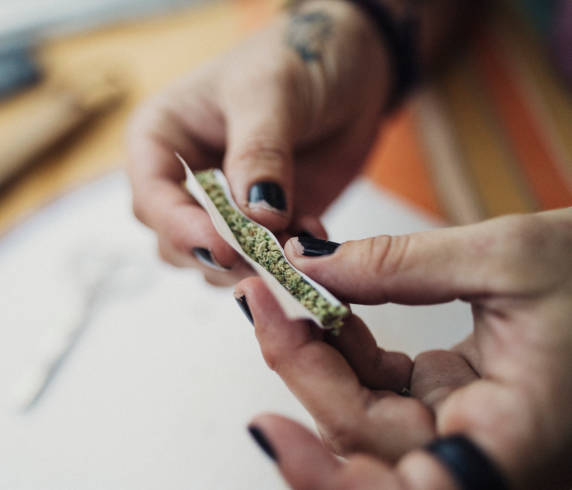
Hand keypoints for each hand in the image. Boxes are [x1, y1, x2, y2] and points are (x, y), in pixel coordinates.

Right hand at [127, 0, 390, 285]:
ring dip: (256, 265)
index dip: (181, 228)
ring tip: (297, 240)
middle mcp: (187, 180)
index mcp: (163, 139)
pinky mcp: (267, 225)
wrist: (351, 70)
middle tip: (266, 256)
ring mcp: (227, 207)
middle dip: (220, 255)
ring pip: (219, 262)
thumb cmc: (297, 60)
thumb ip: (259, 153)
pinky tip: (314, 236)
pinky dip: (287, 261)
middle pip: (178, 242)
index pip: (152, 197)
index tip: (225, 245)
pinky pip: (266, 260)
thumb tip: (256, 215)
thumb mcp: (272, 93)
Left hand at [235, 208, 571, 488]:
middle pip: (360, 436)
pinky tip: (322, 299)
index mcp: (511, 442)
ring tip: (281, 290)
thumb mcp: (509, 256)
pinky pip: (375, 383)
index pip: (404, 487)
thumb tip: (308, 265)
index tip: (264, 428)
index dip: (323, 475)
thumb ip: (401, 265)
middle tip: (262, 301)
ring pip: (358, 410)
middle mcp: (478, 453)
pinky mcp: (445, 399)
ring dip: (313, 351)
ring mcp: (458, 428)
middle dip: (301, 367)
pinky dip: (342, 343)